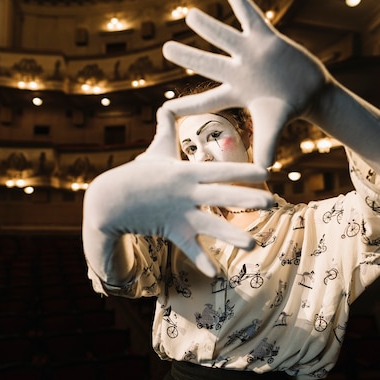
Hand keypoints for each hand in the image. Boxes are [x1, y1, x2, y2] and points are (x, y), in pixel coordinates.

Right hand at [83, 108, 272, 278]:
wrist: (108, 199)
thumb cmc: (136, 174)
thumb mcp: (155, 150)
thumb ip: (166, 129)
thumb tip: (165, 105)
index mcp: (187, 172)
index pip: (220, 170)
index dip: (243, 170)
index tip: (266, 171)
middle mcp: (186, 192)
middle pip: (220, 196)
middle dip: (246, 199)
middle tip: (271, 203)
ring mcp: (179, 212)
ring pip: (209, 225)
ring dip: (231, 235)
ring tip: (253, 244)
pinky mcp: (170, 229)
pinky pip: (187, 247)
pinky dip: (200, 261)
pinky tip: (216, 274)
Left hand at [161, 0, 330, 168]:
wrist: (310, 91)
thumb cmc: (288, 110)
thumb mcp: (275, 127)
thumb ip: (267, 147)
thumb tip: (263, 173)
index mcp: (235, 93)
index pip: (206, 100)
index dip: (186, 104)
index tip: (165, 107)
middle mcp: (238, 71)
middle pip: (206, 63)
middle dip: (186, 56)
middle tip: (164, 48)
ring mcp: (250, 53)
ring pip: (224, 37)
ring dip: (207, 26)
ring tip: (189, 15)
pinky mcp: (267, 38)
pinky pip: (252, 18)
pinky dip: (243, 4)